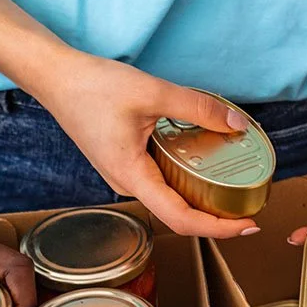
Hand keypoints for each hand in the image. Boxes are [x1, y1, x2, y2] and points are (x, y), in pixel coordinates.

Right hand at [31, 53, 260, 238]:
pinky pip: (161, 181)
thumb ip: (197, 108)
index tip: (247, 226)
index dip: (218, 229)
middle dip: (217, 218)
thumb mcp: (152, 91)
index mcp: (132, 177)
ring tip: (235, 189)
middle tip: (250, 209)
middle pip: (179, 215)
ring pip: (170, 199)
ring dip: (203, 199)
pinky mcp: (125, 164)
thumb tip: (237, 123)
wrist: (56, 77)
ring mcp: (125, 177)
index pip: (181, 220)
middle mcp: (127, 185)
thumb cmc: (93, 85)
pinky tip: (205, 164)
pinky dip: (187, 180)